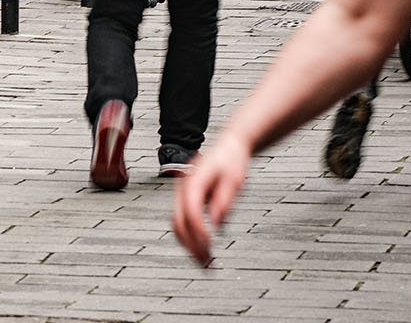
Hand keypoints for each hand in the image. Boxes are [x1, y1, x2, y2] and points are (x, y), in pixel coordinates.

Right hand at [172, 133, 251, 266]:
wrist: (228, 147)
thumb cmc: (232, 162)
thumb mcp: (234, 181)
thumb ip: (224, 202)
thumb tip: (216, 226)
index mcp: (194, 181)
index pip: (191, 211)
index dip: (199, 231)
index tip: (209, 246)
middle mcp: (183, 187)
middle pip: (178, 221)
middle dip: (190, 245)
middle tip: (205, 264)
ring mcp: (181, 193)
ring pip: (176, 223)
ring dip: (188, 244)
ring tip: (203, 262)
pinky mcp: (185, 198)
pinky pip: (181, 220)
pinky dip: (188, 236)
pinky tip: (200, 248)